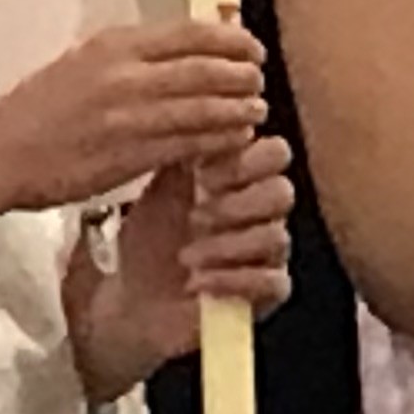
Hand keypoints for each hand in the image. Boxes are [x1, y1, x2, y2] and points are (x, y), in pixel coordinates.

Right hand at [0, 19, 268, 211]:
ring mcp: (128, 117)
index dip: (232, 39)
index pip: (191, 33)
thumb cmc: (42, 109)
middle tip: (259, 80)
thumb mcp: (86, 62)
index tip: (252, 47)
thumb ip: (136, 54)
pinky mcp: (129, 156)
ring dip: (239, 110)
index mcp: (114, 45)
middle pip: (206, 68)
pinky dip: (218, 140)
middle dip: (243, 75)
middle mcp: (124, 75)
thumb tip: (192, 42)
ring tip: (256, 111)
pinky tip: (233, 140)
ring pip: (204, 108)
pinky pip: (189, 144)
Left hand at [77, 134, 296, 384]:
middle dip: (238, 202)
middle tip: (197, 216)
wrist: (130, 298)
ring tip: (188, 256)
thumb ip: (186, 152)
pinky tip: (199, 281)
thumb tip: (198, 115)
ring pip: (277, 237)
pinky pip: (275, 282)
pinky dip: (234, 281)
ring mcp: (267, 254)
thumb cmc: (149, 239)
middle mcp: (261, 213)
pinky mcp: (264, 295)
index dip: (245, 160)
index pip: (274, 153)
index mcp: (242, 179)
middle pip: (283, 192)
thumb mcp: (160, 187)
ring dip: (227, 245)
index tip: (204, 173)